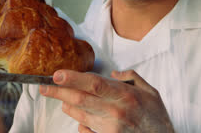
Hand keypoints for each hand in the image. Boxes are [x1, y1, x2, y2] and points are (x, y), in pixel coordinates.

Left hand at [39, 69, 174, 132]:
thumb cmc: (157, 117)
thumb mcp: (151, 91)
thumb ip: (131, 77)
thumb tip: (113, 73)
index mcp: (126, 95)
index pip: (93, 83)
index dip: (72, 78)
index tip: (57, 74)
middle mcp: (116, 112)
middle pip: (80, 99)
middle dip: (58, 92)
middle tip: (44, 87)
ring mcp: (111, 129)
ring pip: (80, 115)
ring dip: (67, 106)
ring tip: (61, 100)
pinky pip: (86, 131)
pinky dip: (80, 123)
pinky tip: (79, 117)